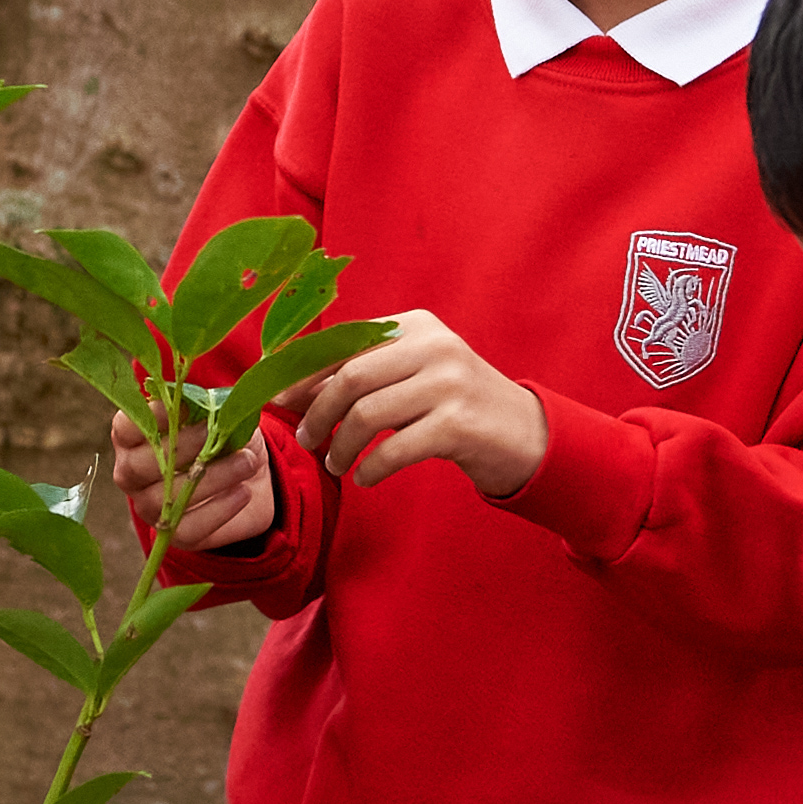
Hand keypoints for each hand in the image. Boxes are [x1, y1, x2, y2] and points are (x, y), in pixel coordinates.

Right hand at [112, 410, 277, 552]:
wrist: (251, 473)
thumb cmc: (224, 434)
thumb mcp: (220, 413)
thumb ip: (208, 407)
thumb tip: (209, 407)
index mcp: (134, 437)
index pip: (124, 428)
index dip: (150, 417)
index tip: (187, 407)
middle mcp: (132, 473)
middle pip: (135, 467)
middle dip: (181, 448)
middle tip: (217, 436)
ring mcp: (150, 506)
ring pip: (163, 500)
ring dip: (210, 479)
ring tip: (247, 462)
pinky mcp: (175, 533)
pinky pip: (187, 529)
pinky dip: (219, 510)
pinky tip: (243, 492)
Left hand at [290, 313, 548, 498]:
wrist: (524, 434)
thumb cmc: (455, 405)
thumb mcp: (413, 376)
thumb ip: (364, 374)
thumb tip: (292, 389)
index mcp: (415, 325)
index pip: (346, 343)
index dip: (305, 372)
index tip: (278, 398)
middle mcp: (433, 346)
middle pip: (351, 376)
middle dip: (318, 412)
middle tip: (305, 439)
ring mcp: (449, 383)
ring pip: (368, 414)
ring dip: (341, 445)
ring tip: (336, 463)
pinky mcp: (459, 424)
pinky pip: (395, 449)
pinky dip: (371, 468)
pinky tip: (365, 478)